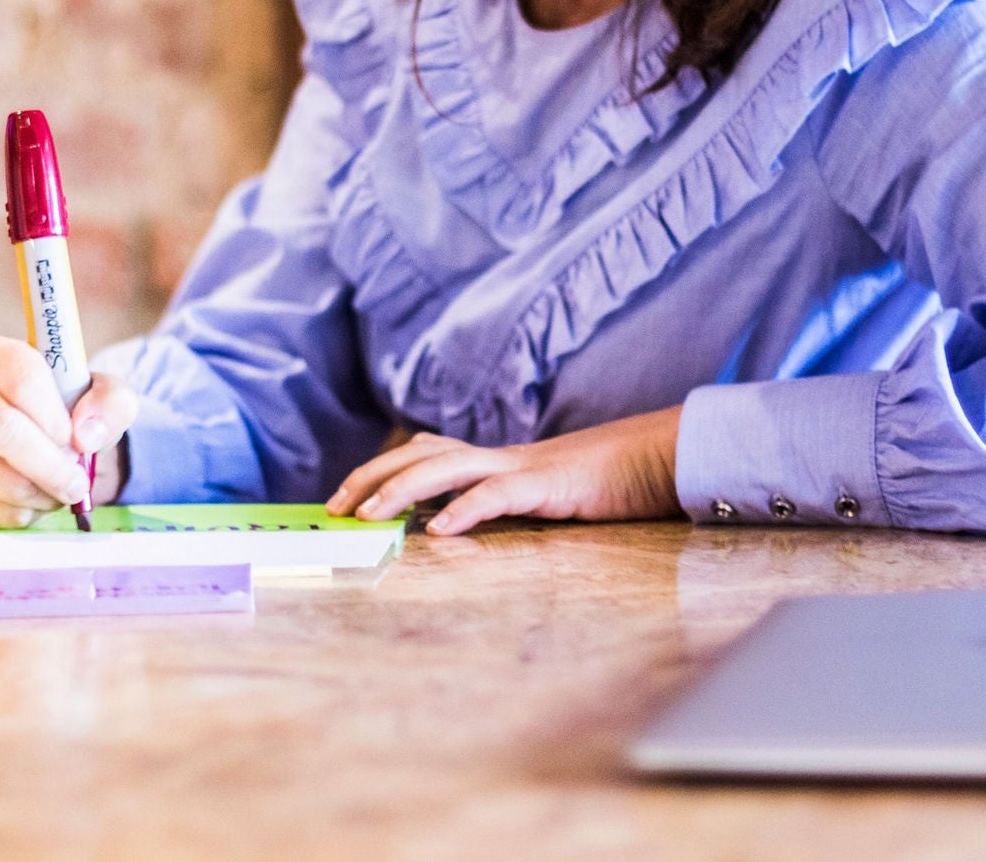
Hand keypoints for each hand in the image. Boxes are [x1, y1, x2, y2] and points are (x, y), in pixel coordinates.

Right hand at [0, 336, 136, 527]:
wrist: (54, 446)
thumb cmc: (75, 412)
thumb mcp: (108, 397)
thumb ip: (111, 404)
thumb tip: (86, 436)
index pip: (22, 379)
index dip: (54, 417)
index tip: (74, 440)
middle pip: (1, 428)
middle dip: (48, 465)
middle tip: (77, 484)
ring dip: (39, 492)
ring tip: (59, 488)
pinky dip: (22, 513)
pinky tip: (35, 498)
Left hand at [326, 406, 684, 535]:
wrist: (650, 460)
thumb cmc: (591, 484)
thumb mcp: (528, 496)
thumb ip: (486, 501)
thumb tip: (436, 522)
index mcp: (488, 460)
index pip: (418, 455)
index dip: (376, 472)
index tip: (340, 500)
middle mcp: (494, 457)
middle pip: (417, 455)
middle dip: (371, 478)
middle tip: (336, 510)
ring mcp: (518, 467)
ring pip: (446, 467)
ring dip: (400, 490)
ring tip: (369, 515)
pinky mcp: (545, 485)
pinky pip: (498, 494)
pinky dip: (465, 510)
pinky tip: (441, 531)